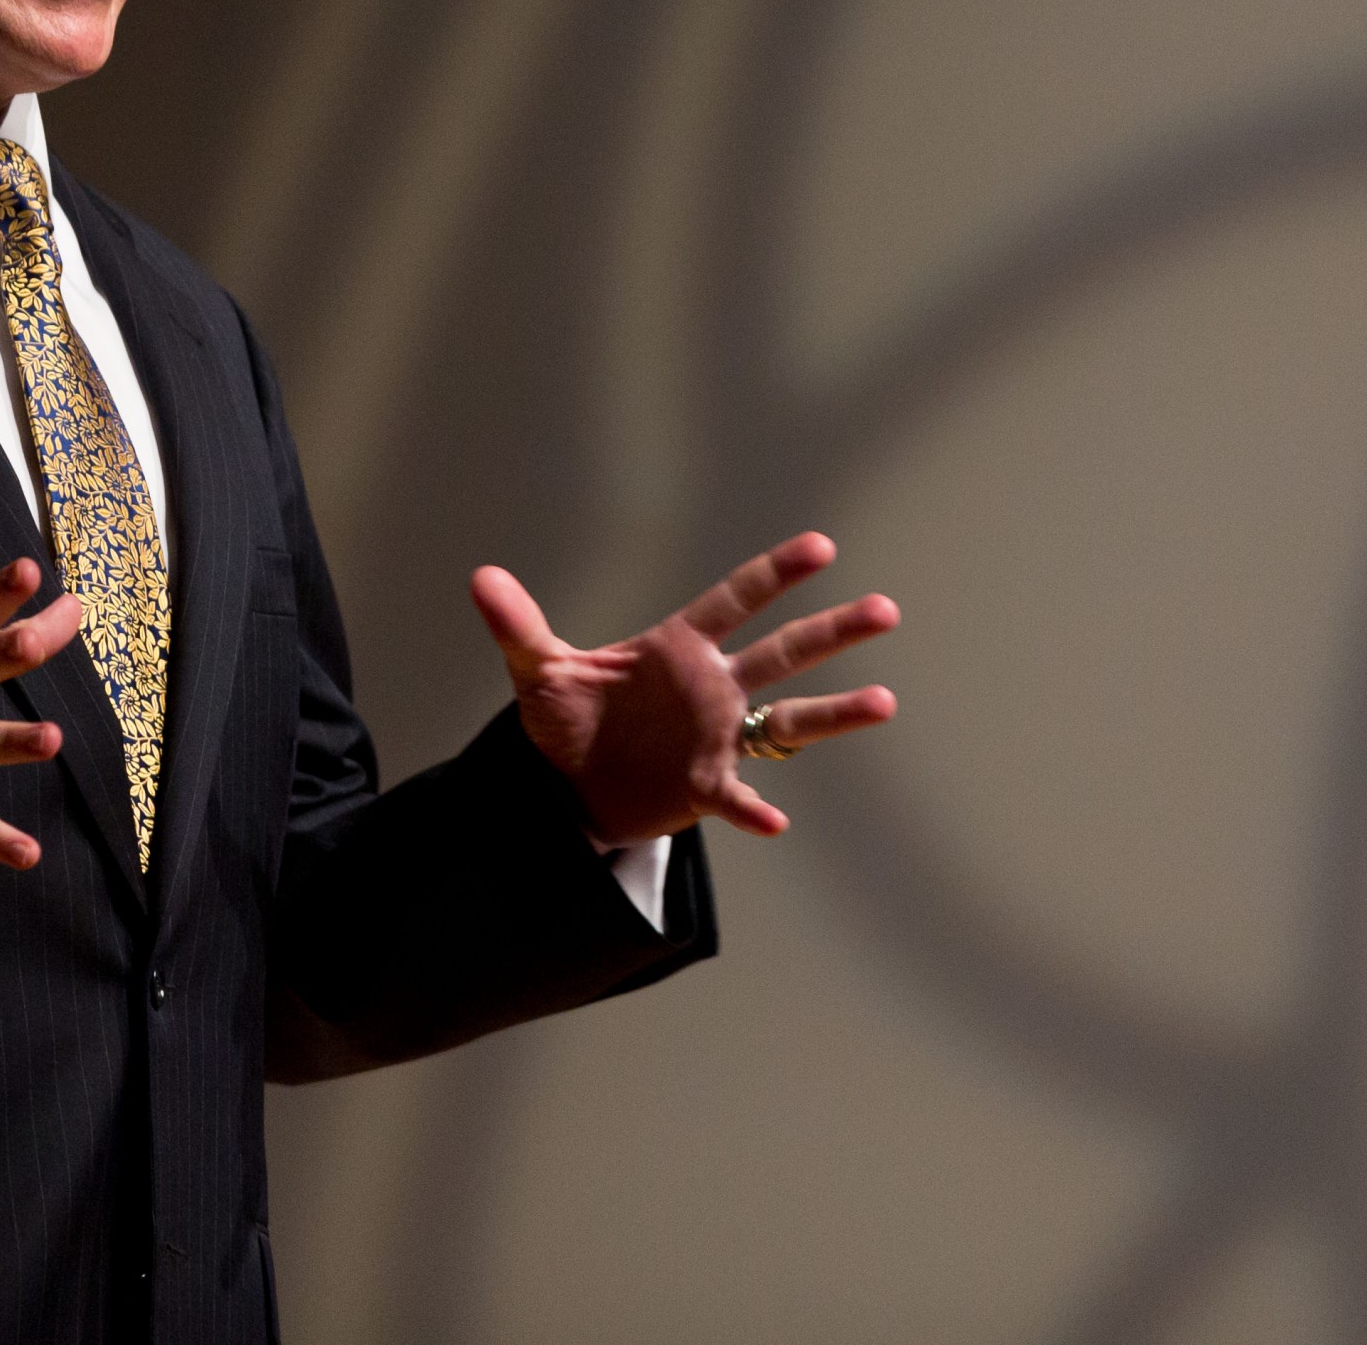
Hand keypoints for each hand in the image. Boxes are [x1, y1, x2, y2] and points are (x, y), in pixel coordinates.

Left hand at [471, 532, 896, 845]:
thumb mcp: (538, 672)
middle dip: (833, 631)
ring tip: (885, 701)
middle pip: (783, 651)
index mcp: (677, 648)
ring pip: (788, 718)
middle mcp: (712, 686)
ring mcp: (717, 737)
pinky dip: (752, 809)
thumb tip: (480, 578)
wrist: (565, 789)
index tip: (821, 547)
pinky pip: (738, 796)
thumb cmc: (567, 721)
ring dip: (835, 712)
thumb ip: (518, 626)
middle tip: (886, 609)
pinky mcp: (705, 788)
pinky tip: (775, 821)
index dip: (774, 574)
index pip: (733, 601)